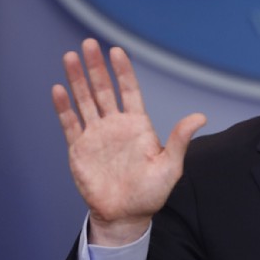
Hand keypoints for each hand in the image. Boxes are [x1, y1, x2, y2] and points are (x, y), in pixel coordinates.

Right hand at [52, 39, 205, 245]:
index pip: (129, 91)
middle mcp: (115, 125)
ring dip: (77, 80)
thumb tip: (200, 117)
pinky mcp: (80, 149)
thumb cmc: (151, 192)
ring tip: (70, 57)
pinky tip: (59, 89)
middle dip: (96, 67)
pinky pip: (70, 124)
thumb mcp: (171, 165)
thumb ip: (180, 140)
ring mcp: (96, 135)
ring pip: (85, 101)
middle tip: (88, 44)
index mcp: (138, 125)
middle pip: (103, 90)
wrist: (126, 215)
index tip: (116, 51)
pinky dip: (64, 107)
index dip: (122, 71)